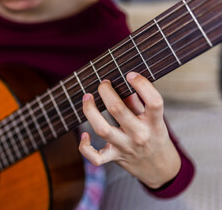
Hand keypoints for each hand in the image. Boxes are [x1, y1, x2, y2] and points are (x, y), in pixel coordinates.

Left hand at [79, 72, 180, 188]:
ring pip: (102, 129)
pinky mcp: (115, 158)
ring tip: (87, 97)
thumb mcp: (154, 120)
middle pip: (117, 110)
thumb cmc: (155, 137)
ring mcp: (126, 148)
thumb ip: (139, 103)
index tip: (130, 74)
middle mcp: (140, 135)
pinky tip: (84, 135)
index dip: (142, 84)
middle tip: (103, 83)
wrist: (161, 170)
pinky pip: (95, 157)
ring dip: (90, 111)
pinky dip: (85, 147)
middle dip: (106, 91)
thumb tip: (122, 83)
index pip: (154, 102)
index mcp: (155, 123)